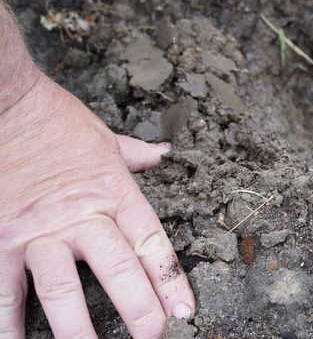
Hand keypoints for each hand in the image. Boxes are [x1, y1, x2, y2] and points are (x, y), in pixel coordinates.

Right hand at [0, 71, 194, 338]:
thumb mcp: (106, 138)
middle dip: (139, 310)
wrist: (7, 106)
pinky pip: (4, 290)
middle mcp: (81, 215)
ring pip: (62, 289)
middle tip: (153, 338)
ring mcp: (38, 231)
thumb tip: (163, 153)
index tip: (185, 312)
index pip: (152, 243)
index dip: (171, 281)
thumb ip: (136, 155)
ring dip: (77, 329)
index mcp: (114, 193)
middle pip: (118, 270)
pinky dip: (8, 323)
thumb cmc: (58, 122)